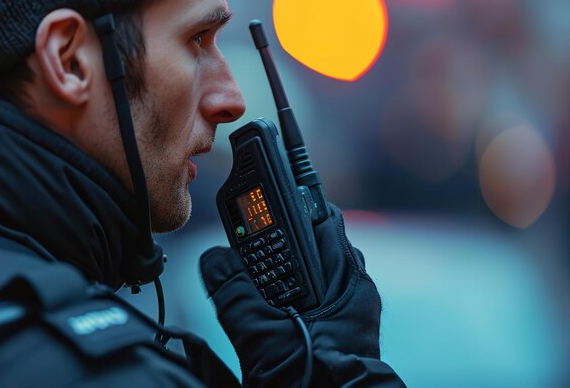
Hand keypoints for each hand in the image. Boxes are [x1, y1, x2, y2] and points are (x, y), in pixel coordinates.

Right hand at [200, 204, 401, 386]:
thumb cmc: (312, 382)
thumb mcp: (260, 335)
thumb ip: (233, 292)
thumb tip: (213, 259)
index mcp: (347, 282)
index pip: (324, 220)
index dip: (294, 205)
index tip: (270, 200)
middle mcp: (355, 293)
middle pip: (318, 245)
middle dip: (287, 238)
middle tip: (255, 237)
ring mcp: (353, 314)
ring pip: (318, 274)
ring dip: (290, 267)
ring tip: (258, 271)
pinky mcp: (344, 332)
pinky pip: (320, 298)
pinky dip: (296, 292)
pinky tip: (275, 305)